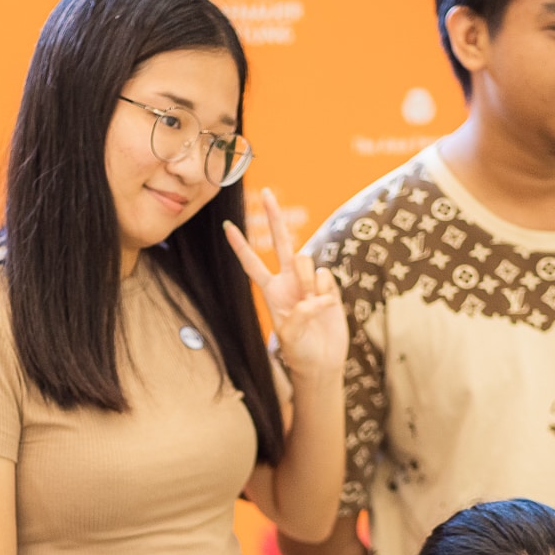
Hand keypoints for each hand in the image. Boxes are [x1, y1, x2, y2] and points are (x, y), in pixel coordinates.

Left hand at [223, 187, 345, 376]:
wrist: (323, 361)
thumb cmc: (300, 352)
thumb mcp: (290, 337)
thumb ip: (298, 315)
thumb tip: (314, 298)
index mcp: (271, 291)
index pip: (252, 263)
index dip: (240, 245)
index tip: (226, 226)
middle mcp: (289, 280)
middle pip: (281, 242)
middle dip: (274, 217)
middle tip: (267, 192)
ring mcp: (309, 281)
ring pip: (306, 260)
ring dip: (308, 281)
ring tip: (313, 304)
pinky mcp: (328, 286)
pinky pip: (325, 275)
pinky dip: (325, 291)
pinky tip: (326, 306)